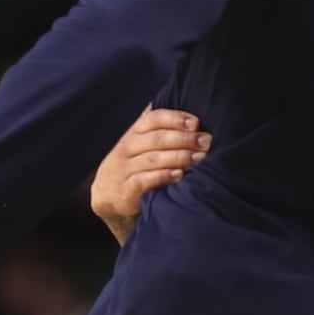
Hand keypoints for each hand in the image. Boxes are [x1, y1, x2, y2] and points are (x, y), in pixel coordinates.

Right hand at [91, 105, 208, 243]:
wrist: (108, 197)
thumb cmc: (134, 165)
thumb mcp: (141, 145)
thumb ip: (159, 130)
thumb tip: (190, 117)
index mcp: (133, 132)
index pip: (154, 119)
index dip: (175, 119)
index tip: (195, 123)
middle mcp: (127, 147)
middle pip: (157, 139)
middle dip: (184, 139)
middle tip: (205, 141)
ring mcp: (124, 168)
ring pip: (153, 159)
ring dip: (179, 157)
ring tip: (199, 157)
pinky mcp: (125, 189)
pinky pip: (145, 180)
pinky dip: (164, 176)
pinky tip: (180, 175)